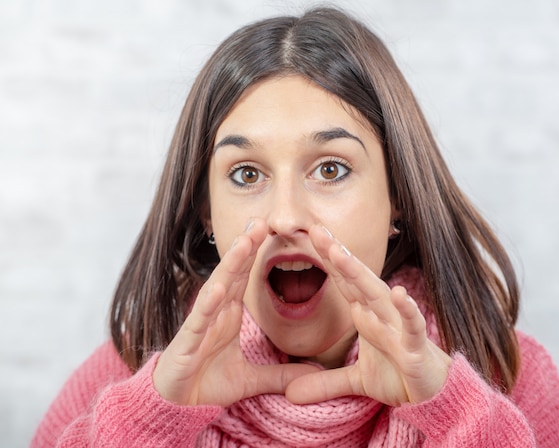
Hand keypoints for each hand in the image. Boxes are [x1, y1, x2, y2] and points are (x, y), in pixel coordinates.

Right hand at [153, 218, 317, 406]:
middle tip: (260, 221)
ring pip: (216, 288)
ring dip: (229, 265)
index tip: (270, 230)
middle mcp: (214, 313)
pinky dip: (208, 304)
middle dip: (245, 247)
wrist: (174, 408)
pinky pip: (199, 320)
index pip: (243, 278)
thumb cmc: (206, 385)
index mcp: (228, 315)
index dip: (255, 254)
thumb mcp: (251, 380)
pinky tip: (218, 287)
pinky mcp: (187, 343)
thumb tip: (311, 374)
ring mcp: (200, 325)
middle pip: (231, 274)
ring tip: (243, 242)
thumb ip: (280, 375)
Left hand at [286, 224, 451, 406]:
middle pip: (356, 280)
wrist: (436, 396)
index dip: (328, 259)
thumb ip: (324, 383)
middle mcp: (381, 314)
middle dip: (337, 255)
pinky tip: (400, 294)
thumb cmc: (399, 376)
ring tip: (340, 253)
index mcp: (367, 315)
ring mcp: (399, 328)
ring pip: (379, 295)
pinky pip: (412, 326)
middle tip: (316, 229)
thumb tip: (289, 394)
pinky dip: (407, 310)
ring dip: (360, 275)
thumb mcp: (355, 382)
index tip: (310, 233)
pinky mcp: (416, 347)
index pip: (344, 282)